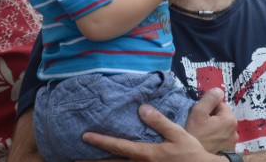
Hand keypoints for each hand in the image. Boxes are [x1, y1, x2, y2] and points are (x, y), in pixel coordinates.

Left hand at [81, 89, 233, 161]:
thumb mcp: (178, 134)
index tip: (85, 136)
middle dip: (92, 161)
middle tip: (74, 158)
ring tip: (85, 161)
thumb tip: (141, 108)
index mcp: (147, 153)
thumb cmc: (191, 153)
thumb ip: (159, 121)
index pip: (119, 146)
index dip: (101, 141)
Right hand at [184, 88, 237, 152]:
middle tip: (201, 124)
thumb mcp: (199, 112)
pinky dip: (215, 136)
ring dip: (213, 126)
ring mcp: (232, 142)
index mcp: (230, 120)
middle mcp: (235, 131)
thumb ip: (210, 98)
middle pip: (222, 115)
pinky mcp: (228, 149)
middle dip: (212, 117)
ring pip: (221, 126)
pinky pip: (222, 136)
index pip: (220, 104)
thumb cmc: (195, 134)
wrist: (192, 157)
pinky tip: (207, 140)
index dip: (208, 108)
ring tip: (203, 132)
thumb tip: (219, 90)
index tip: (201, 116)